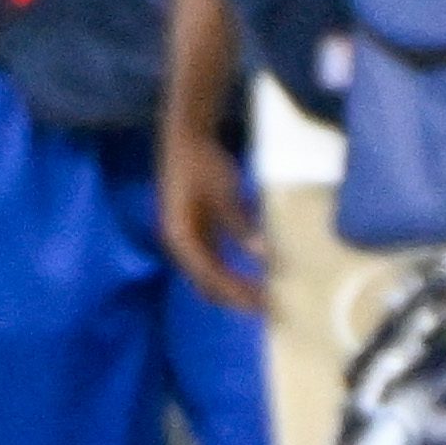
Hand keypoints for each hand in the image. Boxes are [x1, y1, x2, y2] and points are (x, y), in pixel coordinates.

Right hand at [158, 121, 264, 315]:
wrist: (185, 137)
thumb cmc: (202, 163)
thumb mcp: (224, 192)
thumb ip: (240, 223)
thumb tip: (261, 254)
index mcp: (181, 237)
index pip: (211, 276)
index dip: (237, 293)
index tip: (263, 304)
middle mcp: (179, 243)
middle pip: (207, 282)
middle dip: (235, 297)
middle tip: (266, 307)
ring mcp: (185, 237)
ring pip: (209, 274)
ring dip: (233, 286)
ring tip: (261, 295)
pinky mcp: (194, 229)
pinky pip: (213, 259)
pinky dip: (230, 270)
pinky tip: (253, 271)